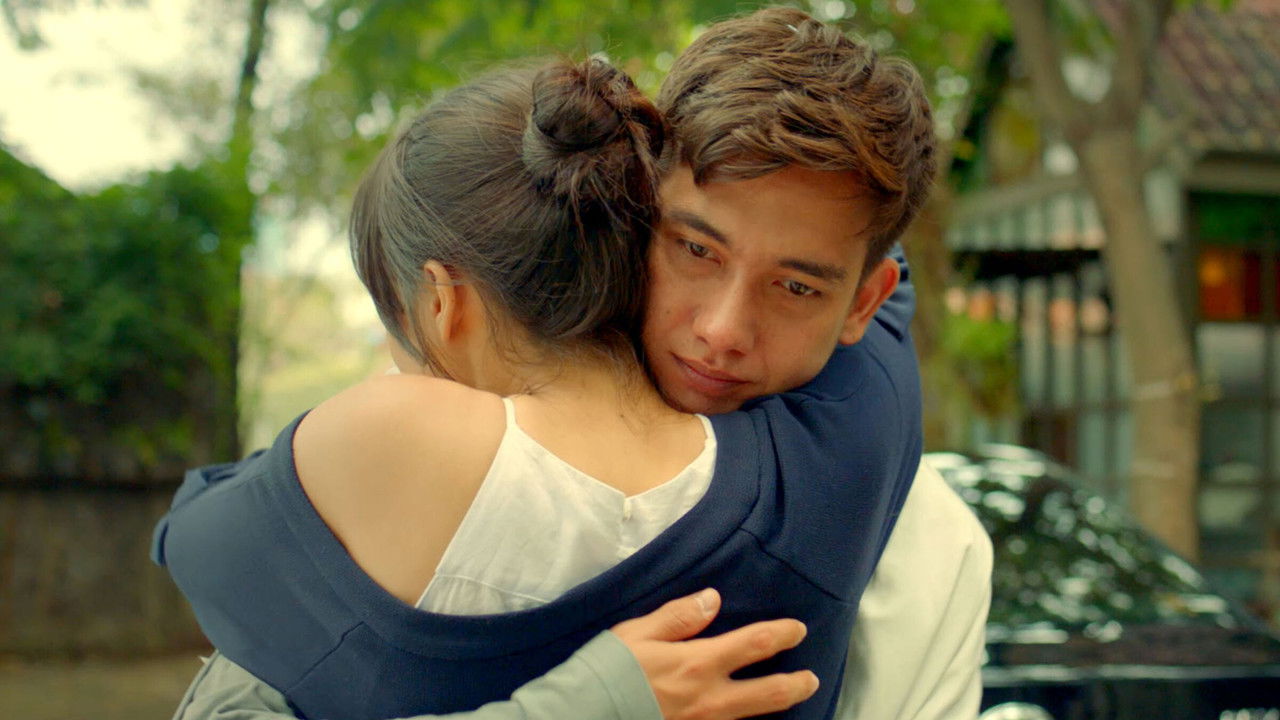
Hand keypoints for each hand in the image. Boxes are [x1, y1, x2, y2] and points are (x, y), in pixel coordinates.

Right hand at [610, 589, 818, 719]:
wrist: (582, 714)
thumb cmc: (607, 669)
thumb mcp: (638, 632)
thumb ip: (679, 616)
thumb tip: (714, 598)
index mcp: (698, 662)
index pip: (755, 644)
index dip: (782, 635)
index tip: (798, 630)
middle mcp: (709, 698)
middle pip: (768, 693)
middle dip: (794, 684)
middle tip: (811, 678)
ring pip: (752, 717)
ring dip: (778, 704)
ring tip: (792, 696)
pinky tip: (749, 718)